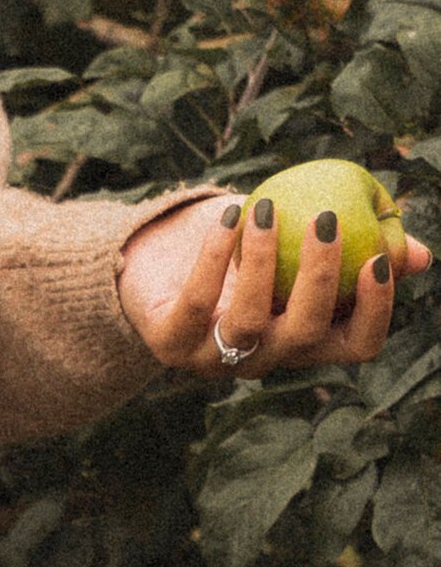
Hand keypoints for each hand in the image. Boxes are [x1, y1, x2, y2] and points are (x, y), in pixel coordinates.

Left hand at [116, 193, 432, 377]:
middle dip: (323, 277)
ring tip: (265, 208)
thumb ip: (354, 245)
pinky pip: (198, 301)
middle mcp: (266, 356)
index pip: (357, 345)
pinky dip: (215, 256)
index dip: (375, 312)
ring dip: (264, 261)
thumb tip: (420, 254)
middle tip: (327, 221)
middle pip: (308, 333)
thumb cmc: (237, 248)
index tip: (378, 259)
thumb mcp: (298, 240)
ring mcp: (216, 357)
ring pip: (252, 320)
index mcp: (305, 340)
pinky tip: (229, 216)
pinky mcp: (170, 342)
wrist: (152, 257)